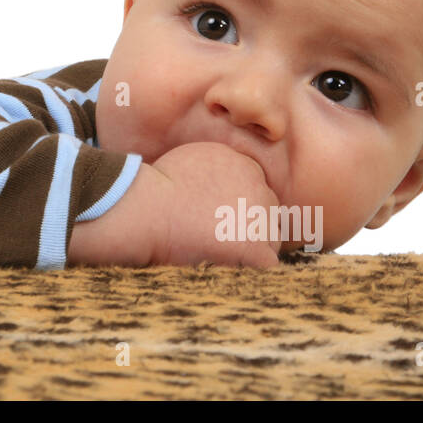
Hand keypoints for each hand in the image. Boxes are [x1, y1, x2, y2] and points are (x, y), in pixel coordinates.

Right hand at [150, 141, 282, 267]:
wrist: (150, 207)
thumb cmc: (160, 186)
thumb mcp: (194, 158)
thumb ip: (217, 168)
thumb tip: (221, 182)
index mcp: (245, 165)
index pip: (258, 187)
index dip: (242, 203)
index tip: (224, 214)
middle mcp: (259, 186)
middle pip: (269, 209)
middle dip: (251, 221)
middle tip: (223, 233)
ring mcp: (259, 217)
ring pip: (272, 235)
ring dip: (254, 244)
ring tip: (225, 250)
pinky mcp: (253, 245)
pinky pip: (269, 260)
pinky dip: (253, 264)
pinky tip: (232, 263)